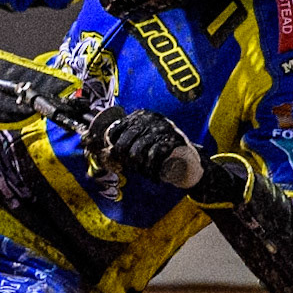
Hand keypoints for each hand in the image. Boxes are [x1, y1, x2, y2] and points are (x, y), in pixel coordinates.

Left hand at [87, 107, 204, 188]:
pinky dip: (150, 171)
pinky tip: (153, 177)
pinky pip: (152, 158)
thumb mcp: (143, 138)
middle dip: (124, 160)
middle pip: (123, 143)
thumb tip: (104, 151)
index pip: (115, 130)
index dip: (113, 147)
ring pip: (136, 153)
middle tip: (132, 167)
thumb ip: (127, 140)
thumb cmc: (161, 148)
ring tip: (144, 171)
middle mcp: (149, 119)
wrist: (189, 158)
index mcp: (140, 116)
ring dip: (137, 168)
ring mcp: (161, 129)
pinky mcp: (171, 141)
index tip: (118, 158)